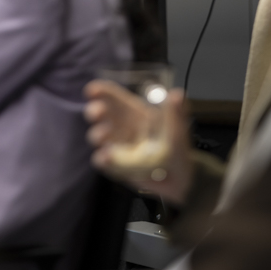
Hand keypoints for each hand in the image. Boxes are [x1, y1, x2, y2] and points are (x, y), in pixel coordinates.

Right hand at [84, 80, 193, 205]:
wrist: (178, 179)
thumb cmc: (177, 149)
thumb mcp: (178, 129)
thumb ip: (176, 112)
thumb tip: (176, 94)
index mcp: (135, 113)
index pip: (115, 98)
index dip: (102, 91)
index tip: (92, 90)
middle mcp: (122, 127)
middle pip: (102, 114)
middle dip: (95, 110)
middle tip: (96, 112)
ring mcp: (117, 146)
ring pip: (99, 136)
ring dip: (98, 134)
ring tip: (103, 135)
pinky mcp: (116, 165)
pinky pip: (103, 161)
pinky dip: (102, 158)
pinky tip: (107, 156)